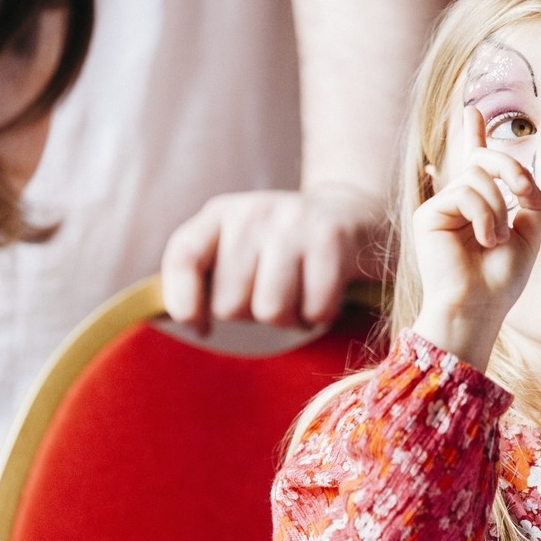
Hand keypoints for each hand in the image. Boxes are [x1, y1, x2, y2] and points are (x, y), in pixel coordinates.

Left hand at [160, 187, 384, 334]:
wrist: (357, 214)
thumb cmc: (287, 250)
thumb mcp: (241, 249)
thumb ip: (207, 278)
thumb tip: (191, 324)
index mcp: (220, 215)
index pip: (183, 258)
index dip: (184, 302)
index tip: (200, 327)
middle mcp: (252, 212)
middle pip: (229, 304)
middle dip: (252, 315)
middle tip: (274, 296)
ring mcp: (293, 222)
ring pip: (270, 310)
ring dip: (289, 318)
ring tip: (299, 298)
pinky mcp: (331, 238)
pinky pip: (314, 309)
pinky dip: (321, 315)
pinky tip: (326, 296)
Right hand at [411, 107, 540, 367]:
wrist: (478, 307)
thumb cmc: (502, 278)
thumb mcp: (531, 229)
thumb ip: (529, 193)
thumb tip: (512, 173)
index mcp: (480, 207)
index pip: (476, 163)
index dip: (473, 135)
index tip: (473, 110)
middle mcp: (458, 203)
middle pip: (483, 160)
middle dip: (509, 169)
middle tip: (523, 196)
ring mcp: (441, 207)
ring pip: (478, 177)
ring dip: (498, 209)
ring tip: (496, 241)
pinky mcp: (429, 213)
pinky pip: (465, 192)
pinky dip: (484, 215)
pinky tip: (484, 241)